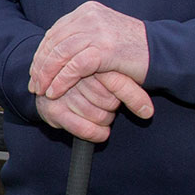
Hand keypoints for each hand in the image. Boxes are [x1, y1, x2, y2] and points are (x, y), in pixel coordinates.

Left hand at [30, 1, 148, 99]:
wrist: (162, 54)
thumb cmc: (132, 50)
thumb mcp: (103, 36)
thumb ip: (81, 38)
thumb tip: (53, 51)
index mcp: (87, 11)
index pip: (54, 33)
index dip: (41, 54)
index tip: (34, 72)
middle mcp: (89, 17)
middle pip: (53, 42)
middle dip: (40, 66)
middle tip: (33, 85)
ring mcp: (97, 31)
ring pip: (60, 54)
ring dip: (47, 75)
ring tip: (41, 91)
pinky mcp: (105, 49)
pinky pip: (74, 66)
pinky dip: (61, 80)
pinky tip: (55, 92)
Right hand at [34, 72, 153, 141]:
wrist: (47, 84)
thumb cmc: (83, 78)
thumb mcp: (106, 73)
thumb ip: (125, 84)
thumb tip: (147, 110)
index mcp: (89, 61)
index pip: (117, 82)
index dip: (134, 98)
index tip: (147, 111)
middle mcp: (74, 76)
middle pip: (110, 102)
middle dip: (113, 107)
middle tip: (106, 103)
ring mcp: (62, 94)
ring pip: (99, 117)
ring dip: (104, 120)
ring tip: (98, 112)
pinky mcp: (54, 111)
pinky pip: (85, 129)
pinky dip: (96, 134)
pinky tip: (100, 132)